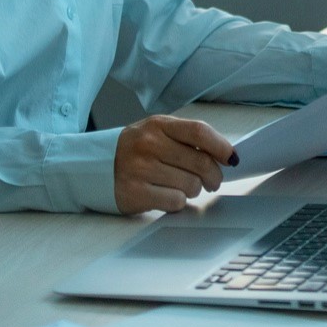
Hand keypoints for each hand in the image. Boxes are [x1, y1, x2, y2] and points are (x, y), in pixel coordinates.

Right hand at [113, 115, 234, 214]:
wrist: (95, 166)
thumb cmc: (135, 149)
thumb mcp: (157, 132)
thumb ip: (186, 139)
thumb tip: (224, 155)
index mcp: (158, 125)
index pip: (199, 132)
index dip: (221, 146)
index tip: (232, 158)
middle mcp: (148, 144)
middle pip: (200, 162)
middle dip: (214, 176)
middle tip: (213, 181)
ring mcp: (140, 169)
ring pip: (190, 185)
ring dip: (194, 189)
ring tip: (183, 186)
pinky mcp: (134, 192)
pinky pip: (175, 201)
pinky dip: (177, 201)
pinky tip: (167, 195)